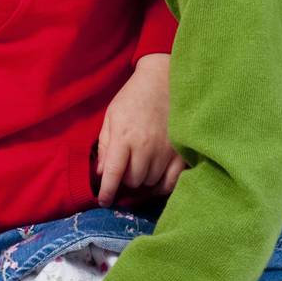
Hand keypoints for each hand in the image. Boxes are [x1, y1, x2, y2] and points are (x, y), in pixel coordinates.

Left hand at [96, 54, 185, 205]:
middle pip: (133, 182)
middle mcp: (145, 147)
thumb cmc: (133, 97)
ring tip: (141, 166)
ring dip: (143, 180)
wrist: (163, 79)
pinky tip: (156, 179)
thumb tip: (101, 173)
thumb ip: (104, 145)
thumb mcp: (111, 116)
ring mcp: (165, 150)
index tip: (103, 201)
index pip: (113, 174)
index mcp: (124, 137)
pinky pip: (172, 181)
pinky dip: (162, 185)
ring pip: (150, 182)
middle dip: (125, 180)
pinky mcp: (181, 151)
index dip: (106, 192)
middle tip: (125, 168)